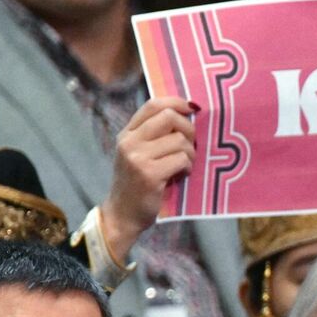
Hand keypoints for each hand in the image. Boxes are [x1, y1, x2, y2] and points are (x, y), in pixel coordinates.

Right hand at [102, 96, 195, 258]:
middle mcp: (130, 142)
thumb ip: (156, 135)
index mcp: (128, 133)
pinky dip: (187, 167)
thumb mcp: (140, 154)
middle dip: (188, 129)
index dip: (176, 102)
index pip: (153, 105)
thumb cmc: (138, 184)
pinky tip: (180, 175)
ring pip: (180, 141)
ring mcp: (138, 157)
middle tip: (191, 145)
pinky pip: (181, 159)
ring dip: (190, 153)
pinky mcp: (150, 174)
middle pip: (169, 117)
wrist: (123, 214)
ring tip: (183, 165)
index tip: (192, 108)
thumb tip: (188, 114)